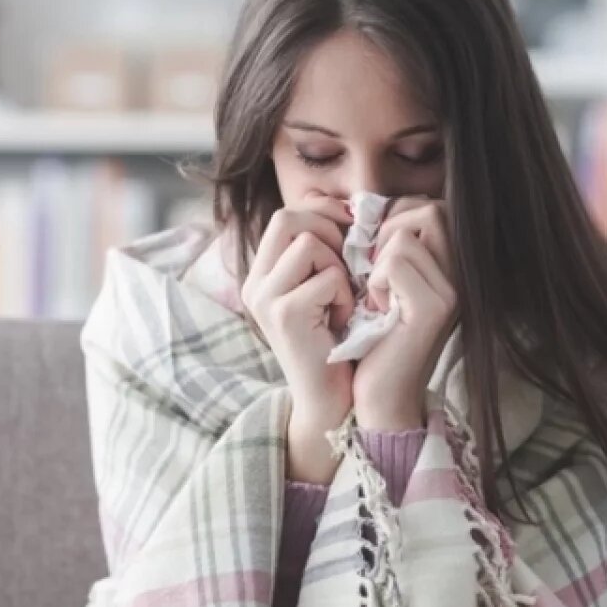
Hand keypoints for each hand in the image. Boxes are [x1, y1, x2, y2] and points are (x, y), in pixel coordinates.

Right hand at [241, 194, 354, 483]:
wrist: (330, 400)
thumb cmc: (336, 343)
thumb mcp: (324, 289)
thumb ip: (323, 252)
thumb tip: (346, 205)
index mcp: (261, 274)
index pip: (286, 213)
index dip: (323, 213)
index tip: (351, 231)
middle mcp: (255, 283)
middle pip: (290, 217)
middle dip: (330, 231)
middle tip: (349, 263)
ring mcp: (265, 298)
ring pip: (309, 242)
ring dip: (338, 266)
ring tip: (342, 298)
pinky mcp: (283, 314)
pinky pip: (327, 277)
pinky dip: (345, 295)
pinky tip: (342, 320)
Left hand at [352, 197, 458, 431]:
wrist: (379, 396)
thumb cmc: (373, 339)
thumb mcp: (383, 284)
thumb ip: (388, 247)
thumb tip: (367, 208)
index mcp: (451, 267)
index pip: (430, 207)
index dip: (394, 219)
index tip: (376, 256)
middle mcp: (461, 276)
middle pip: (427, 210)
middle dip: (387, 231)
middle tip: (373, 271)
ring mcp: (452, 291)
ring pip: (405, 235)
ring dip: (378, 263)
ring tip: (377, 296)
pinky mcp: (434, 308)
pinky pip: (395, 262)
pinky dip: (374, 282)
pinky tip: (378, 310)